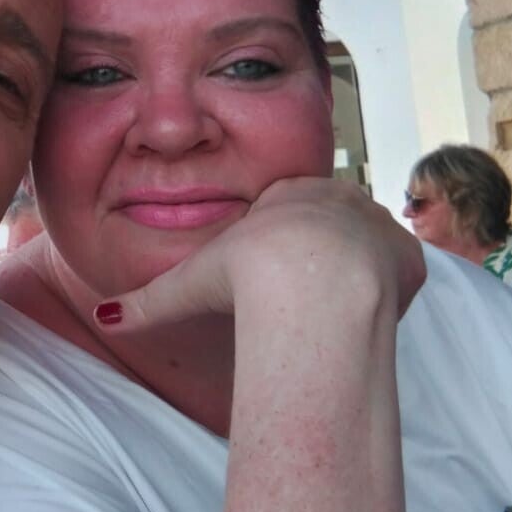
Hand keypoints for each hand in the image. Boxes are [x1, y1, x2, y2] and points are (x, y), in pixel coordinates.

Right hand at [96, 178, 425, 332]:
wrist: (315, 288)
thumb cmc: (249, 276)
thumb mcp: (188, 285)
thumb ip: (148, 302)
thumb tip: (102, 318)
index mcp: (289, 193)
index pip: (284, 213)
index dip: (272, 250)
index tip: (263, 279)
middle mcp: (340, 199)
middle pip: (328, 228)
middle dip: (315, 259)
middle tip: (296, 297)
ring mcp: (379, 227)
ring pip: (365, 250)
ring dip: (351, 276)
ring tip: (326, 310)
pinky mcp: (408, 259)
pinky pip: (397, 275)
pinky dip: (382, 295)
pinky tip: (358, 315)